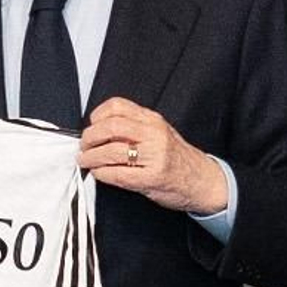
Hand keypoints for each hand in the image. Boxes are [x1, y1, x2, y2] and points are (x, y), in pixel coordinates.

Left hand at [79, 97, 228, 214]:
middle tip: (84, 146)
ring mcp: (154, 156)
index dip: (97, 116)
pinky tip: (99, 173)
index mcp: (152, 120)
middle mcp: (154, 134)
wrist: (202, 180)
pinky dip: (102, 174)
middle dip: (90, 138)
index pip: (118, 106)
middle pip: (111, 127)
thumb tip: (99, 131)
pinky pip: (118, 174)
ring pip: (111, 151)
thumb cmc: (177, 159)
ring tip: (86, 161)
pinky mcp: (152, 177)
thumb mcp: (159, 133)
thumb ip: (134, 128)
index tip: (91, 125)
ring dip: (91, 158)